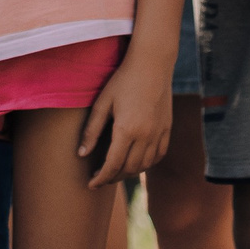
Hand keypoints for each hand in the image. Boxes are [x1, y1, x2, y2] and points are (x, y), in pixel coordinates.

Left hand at [80, 48, 174, 186]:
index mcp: (127, 129)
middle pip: (129, 168)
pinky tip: (137, 162)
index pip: (112, 164)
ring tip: (116, 172)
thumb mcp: (102, 103)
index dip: (100, 178)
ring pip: (145, 164)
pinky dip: (147, 163)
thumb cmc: (123, 81)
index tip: (90, 184)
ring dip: (129, 173)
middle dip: (112, 178)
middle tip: (99, 178)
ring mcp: (159, 131)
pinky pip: (159, 154)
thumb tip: (82, 154)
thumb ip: (91, 131)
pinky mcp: (167, 127)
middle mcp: (146, 134)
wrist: (152, 64)